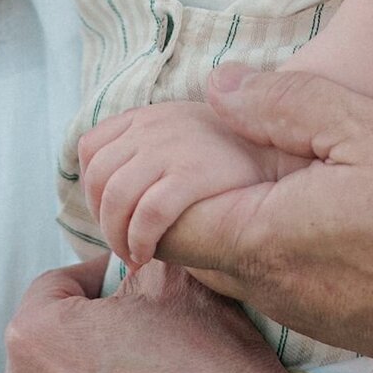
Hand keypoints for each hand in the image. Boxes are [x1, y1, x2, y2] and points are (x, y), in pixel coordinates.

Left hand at [0, 259, 333, 372]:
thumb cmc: (218, 367)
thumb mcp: (175, 279)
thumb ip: (130, 259)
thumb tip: (121, 258)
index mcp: (35, 335)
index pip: (56, 286)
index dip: (100, 281)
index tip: (133, 290)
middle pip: (49, 347)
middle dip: (88, 336)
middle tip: (142, 339)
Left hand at [80, 102, 291, 266]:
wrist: (281, 154)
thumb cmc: (229, 157)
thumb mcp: (183, 135)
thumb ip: (148, 148)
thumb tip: (111, 187)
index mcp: (147, 116)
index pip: (91, 148)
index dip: (91, 188)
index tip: (111, 216)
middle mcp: (153, 126)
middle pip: (97, 178)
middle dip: (102, 220)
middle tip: (121, 246)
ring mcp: (171, 148)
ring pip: (115, 198)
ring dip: (116, 236)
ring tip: (133, 257)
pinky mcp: (193, 174)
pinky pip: (147, 213)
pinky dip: (138, 239)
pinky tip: (147, 255)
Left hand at [156, 67, 372, 369]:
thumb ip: (289, 104)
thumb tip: (218, 88)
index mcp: (262, 243)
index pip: (157, 222)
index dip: (145, 177)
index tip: (174, 134)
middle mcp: (270, 290)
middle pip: (189, 243)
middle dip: (185, 190)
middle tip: (216, 135)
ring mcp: (304, 313)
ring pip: (233, 260)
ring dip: (232, 211)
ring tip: (268, 157)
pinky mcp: (338, 322)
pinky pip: (276, 276)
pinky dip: (270, 235)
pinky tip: (314, 197)